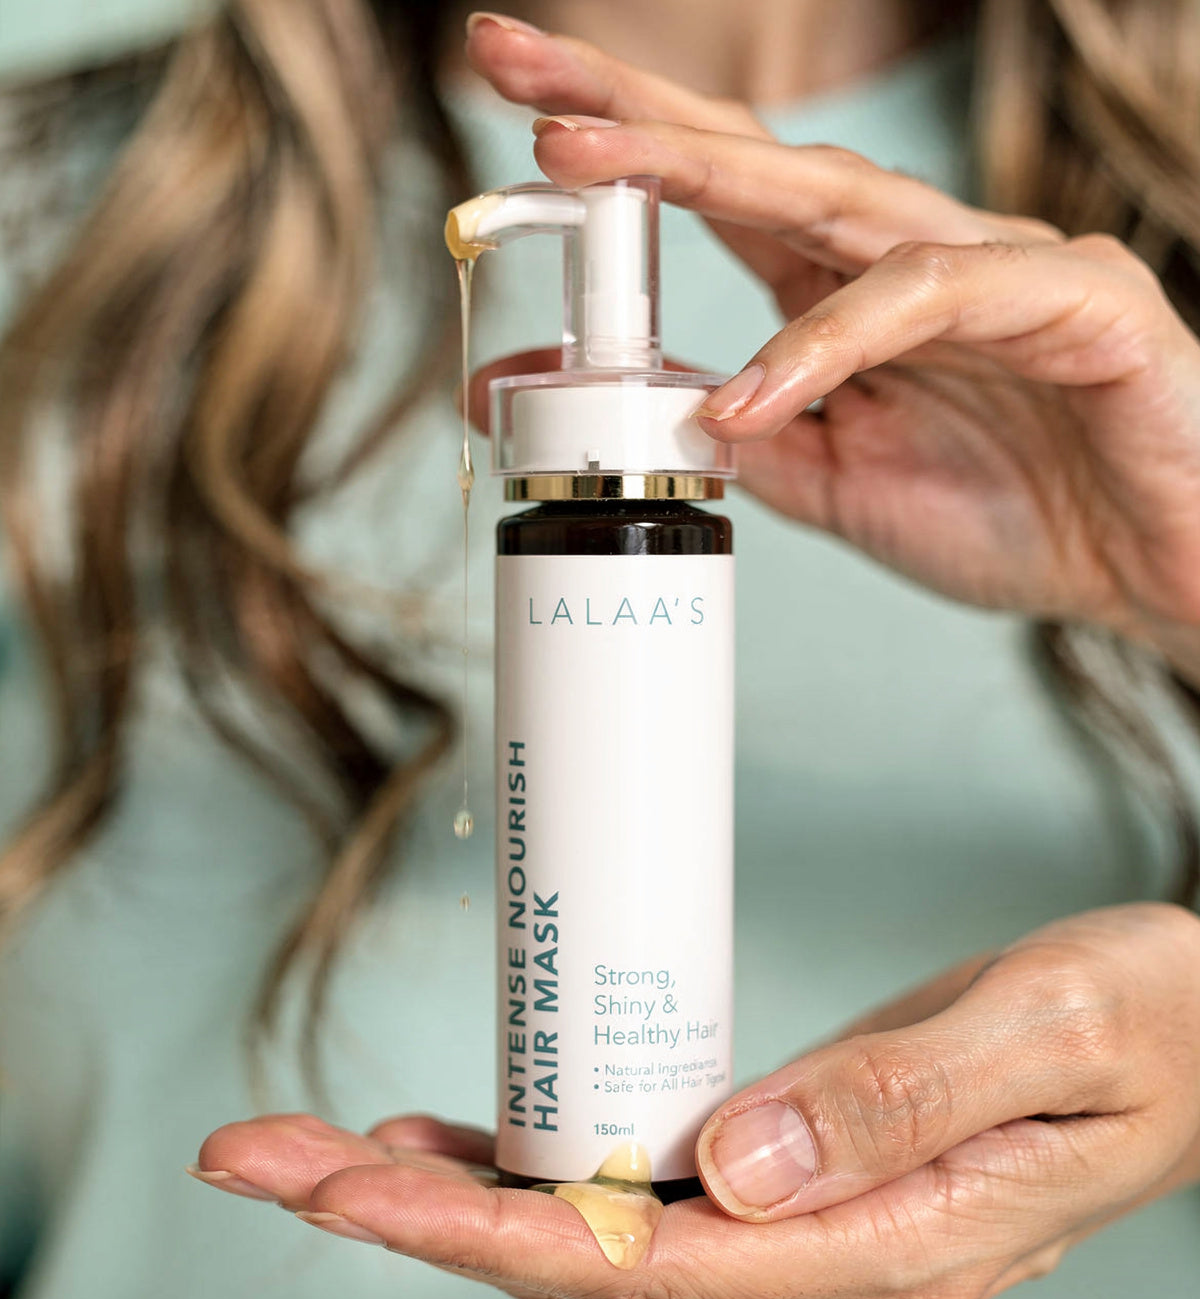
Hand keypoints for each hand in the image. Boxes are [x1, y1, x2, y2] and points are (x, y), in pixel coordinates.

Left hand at [194, 904, 1199, 1298]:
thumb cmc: (1148, 1025)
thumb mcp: (1053, 1031)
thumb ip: (896, 1103)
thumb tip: (727, 1164)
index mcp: (885, 1253)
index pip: (637, 1262)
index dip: (472, 1229)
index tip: (341, 1184)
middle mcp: (828, 1268)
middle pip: (581, 1261)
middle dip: (410, 1213)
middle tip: (261, 1158)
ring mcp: (806, 1231)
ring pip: (593, 1230)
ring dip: (450, 1194)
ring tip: (315, 1149)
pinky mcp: (794, 1176)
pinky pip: (638, 1189)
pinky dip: (534, 1164)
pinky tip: (452, 1139)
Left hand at [464, 16, 1199, 685]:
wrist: (1154, 573)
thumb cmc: (1017, 517)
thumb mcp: (837, 486)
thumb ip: (734, 441)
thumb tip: (607, 407)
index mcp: (850, 295)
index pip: (724, 203)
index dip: (625, 159)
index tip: (521, 137)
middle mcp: (909, 257)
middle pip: (755, 162)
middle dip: (632, 113)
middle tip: (514, 70)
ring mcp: (992, 264)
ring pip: (831, 197)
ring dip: (698, 171)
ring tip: (578, 158)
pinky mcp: (1070, 298)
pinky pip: (930, 301)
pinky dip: (833, 342)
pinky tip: (759, 388)